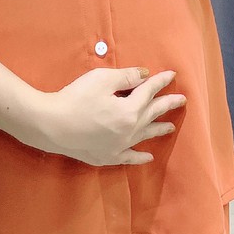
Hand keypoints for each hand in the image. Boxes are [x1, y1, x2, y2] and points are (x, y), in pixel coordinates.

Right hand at [32, 67, 184, 166]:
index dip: (161, 81)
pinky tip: (148, 156)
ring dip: (159, 129)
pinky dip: (141, 157)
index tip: (172, 75)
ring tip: (171, 126)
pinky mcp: (107, 156)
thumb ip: (127, 77)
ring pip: (146, 136)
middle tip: (182, 100)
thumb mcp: (101, 80)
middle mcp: (130, 130)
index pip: (150, 91)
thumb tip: (145, 75)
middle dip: (168, 104)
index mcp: (131, 110)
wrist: (51, 125)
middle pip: (153, 114)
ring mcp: (120, 146)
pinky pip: (130, 157)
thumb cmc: (75, 98)